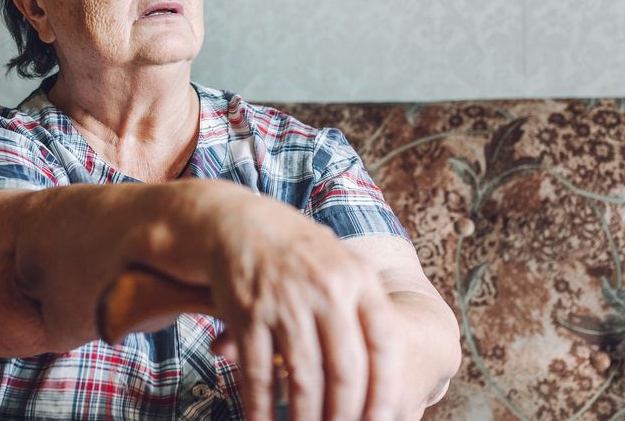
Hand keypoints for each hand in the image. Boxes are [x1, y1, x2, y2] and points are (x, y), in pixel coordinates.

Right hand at [205, 191, 404, 420]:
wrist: (238, 223)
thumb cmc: (299, 254)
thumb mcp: (342, 264)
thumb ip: (366, 308)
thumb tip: (387, 373)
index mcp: (358, 279)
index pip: (384, 344)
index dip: (385, 389)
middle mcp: (326, 291)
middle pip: (346, 371)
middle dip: (345, 416)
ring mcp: (286, 303)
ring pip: (304, 379)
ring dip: (306, 419)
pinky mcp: (249, 314)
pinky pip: (258, 374)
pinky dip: (262, 408)